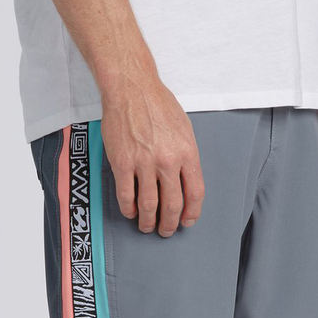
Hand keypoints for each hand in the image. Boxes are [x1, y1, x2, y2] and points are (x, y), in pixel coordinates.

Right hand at [100, 77, 204, 237]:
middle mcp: (167, 160)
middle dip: (169, 224)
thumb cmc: (158, 104)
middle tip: (166, 230)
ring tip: (147, 226)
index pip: (195, 193)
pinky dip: (129, 209)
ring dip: (148, 222)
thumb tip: (186, 182)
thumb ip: (186, 157)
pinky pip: (126, 196)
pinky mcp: (122, 163)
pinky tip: (131, 212)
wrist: (131, 87)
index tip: (187, 221)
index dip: (192, 213)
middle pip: (173, 205)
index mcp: (186, 152)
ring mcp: (144, 163)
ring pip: (149, 206)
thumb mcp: (184, 129)